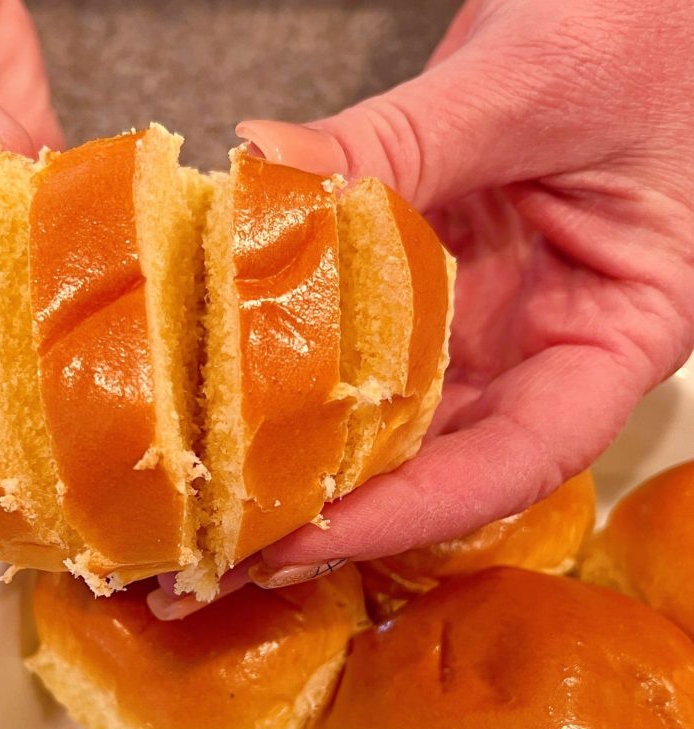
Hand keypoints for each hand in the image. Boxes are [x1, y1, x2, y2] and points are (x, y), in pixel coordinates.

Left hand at [150, 0, 693, 618]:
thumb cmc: (650, 22)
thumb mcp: (536, 80)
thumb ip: (405, 134)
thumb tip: (266, 168)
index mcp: (612, 335)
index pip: (514, 461)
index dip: (409, 512)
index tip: (308, 540)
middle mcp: (540, 345)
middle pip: (436, 460)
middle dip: (333, 513)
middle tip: (225, 545)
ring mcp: (479, 314)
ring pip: (387, 408)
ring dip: (302, 454)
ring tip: (210, 496)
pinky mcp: (429, 275)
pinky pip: (355, 331)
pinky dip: (293, 360)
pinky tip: (224, 391)